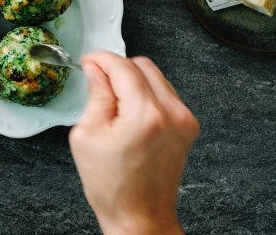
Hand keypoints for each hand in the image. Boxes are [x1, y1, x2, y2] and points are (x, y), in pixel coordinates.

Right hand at [69, 51, 199, 234]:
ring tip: (114, 102)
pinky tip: (130, 111)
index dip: (101, 59)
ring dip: (132, 79)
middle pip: (142, 65)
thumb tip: (96, 70)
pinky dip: (146, 93)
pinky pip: (165, 93)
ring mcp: (184, 119)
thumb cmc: (113, 187)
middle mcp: (171, 113)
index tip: (88, 62)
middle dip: (117, 67)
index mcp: (145, 115)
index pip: (122, 67)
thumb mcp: (87, 136)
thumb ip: (96, 96)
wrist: (140, 217)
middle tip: (98, 80)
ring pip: (155, 76)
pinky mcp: (188, 125)